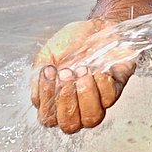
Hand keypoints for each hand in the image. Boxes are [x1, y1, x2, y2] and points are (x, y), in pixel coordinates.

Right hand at [30, 19, 134, 133]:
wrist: (95, 26)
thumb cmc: (71, 43)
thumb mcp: (47, 56)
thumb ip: (38, 76)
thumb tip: (36, 96)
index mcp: (57, 102)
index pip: (48, 118)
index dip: (47, 98)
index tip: (49, 70)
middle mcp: (77, 107)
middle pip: (70, 125)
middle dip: (66, 99)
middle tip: (66, 72)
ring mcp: (98, 102)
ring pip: (92, 118)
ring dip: (85, 94)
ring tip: (82, 70)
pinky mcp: (116, 91)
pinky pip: (110, 99)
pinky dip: (102, 84)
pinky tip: (98, 69)